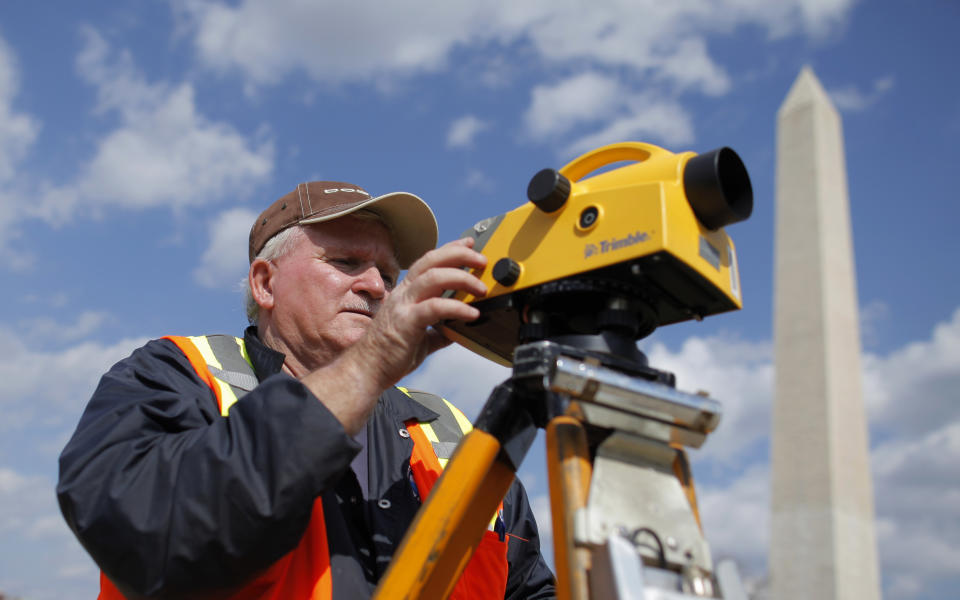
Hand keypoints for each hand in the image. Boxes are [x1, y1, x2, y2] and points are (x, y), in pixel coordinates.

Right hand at [301, 238, 486, 434]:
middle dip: (460, 254)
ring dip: (462, 278)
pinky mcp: (407, 322)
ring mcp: (403, 306)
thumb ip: (439, 330)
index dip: (450, 248)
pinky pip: (435, 307)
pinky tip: (472, 314)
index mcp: (406, 293)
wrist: (366, 371)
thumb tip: (458, 328)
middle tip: (482, 260)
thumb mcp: (420, 337)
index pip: (429, 261)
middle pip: (432, 260)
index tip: (470, 242)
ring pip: (434, 277)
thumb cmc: (389, 354)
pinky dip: (457, 307)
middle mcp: (404, 293)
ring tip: (481, 288)